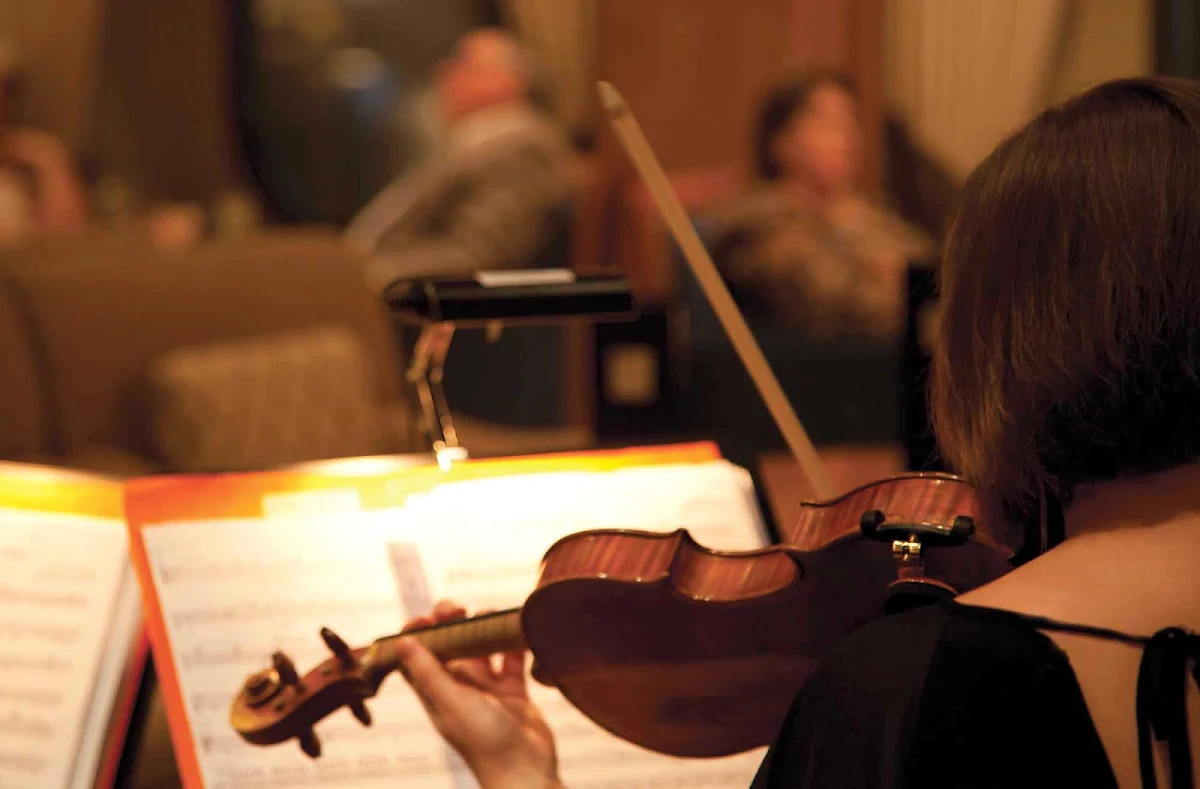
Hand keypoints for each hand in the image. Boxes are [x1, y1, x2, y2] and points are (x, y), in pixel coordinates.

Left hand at [393, 600, 562, 788]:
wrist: (525, 769)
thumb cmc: (483, 741)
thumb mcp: (452, 702)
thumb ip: (429, 672)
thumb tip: (402, 642)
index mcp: (437, 692)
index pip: (416, 657)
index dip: (416, 634)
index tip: (425, 616)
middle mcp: (459, 688)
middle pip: (449, 646)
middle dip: (451, 623)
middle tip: (458, 607)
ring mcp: (487, 689)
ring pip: (481, 648)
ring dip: (483, 628)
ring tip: (489, 613)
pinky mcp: (513, 690)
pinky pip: (511, 659)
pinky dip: (513, 642)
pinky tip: (517, 629)